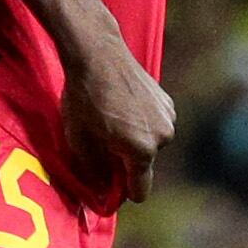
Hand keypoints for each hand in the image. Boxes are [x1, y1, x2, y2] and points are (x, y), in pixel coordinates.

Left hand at [55, 32, 175, 208]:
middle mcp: (162, 137)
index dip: (122, 193)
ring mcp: (168, 118)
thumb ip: (93, 172)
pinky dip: (141, 124)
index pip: (140, 191)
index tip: (108, 189)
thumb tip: (101, 192)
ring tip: (111, 122)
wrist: (97, 54)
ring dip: (134, 142)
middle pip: (144, 165)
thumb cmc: (84, 98)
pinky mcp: (167, 102)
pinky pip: (154, 126)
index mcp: (141, 151)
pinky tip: (122, 108)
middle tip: (103, 144)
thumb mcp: (79, 141)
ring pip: (150, 145)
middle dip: (125, 162)